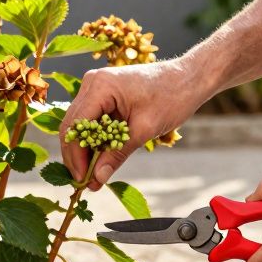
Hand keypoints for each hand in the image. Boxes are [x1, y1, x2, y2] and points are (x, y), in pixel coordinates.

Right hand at [60, 59, 205, 189]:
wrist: (189, 78)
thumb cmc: (172, 97)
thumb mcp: (144, 129)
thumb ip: (118, 153)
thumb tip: (97, 178)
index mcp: (100, 86)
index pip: (75, 126)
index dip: (75, 156)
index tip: (82, 180)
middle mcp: (92, 82)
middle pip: (73, 125)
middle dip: (77, 155)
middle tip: (86, 182)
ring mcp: (97, 86)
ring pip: (80, 124)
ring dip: (85, 149)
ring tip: (94, 175)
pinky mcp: (103, 93)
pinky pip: (91, 119)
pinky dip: (94, 139)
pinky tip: (100, 158)